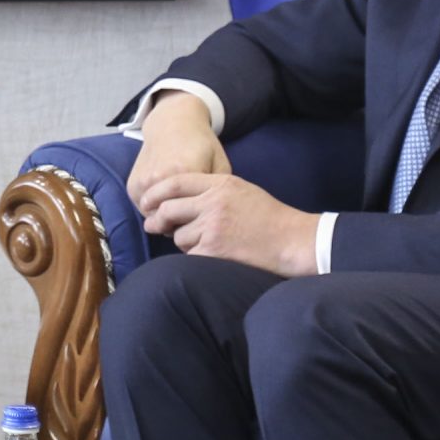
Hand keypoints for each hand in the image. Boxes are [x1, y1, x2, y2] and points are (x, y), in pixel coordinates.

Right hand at [126, 89, 230, 214]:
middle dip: (183, 225)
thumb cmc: (201, 146)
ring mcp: (143, 182)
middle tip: (193, 218)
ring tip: (180, 209)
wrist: (172, 123)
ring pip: (155, 219)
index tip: (207, 219)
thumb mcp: (220, 165)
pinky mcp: (132, 185)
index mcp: (185, 172)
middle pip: (172, 221)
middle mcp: (160, 178)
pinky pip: (144, 211)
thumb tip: (213, 223)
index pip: (194, 216)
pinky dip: (155, 211)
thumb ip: (218, 195)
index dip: (203, 223)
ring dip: (167, 220)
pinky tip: (167, 200)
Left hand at [136, 171, 318, 277]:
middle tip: (153, 226)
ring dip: (185, 241)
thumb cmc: (269, 216)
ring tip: (204, 242)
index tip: (146, 201)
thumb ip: (211, 189)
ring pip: (179, 235)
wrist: (293, 240)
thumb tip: (179, 197)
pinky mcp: (216, 250)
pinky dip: (196, 256)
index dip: (156, 192)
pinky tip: (210, 255)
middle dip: (158, 220)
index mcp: (220, 184)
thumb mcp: (240, 189)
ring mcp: (213, 227)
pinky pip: (191, 254)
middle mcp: (213, 203)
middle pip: (169, 209)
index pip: (175, 183)